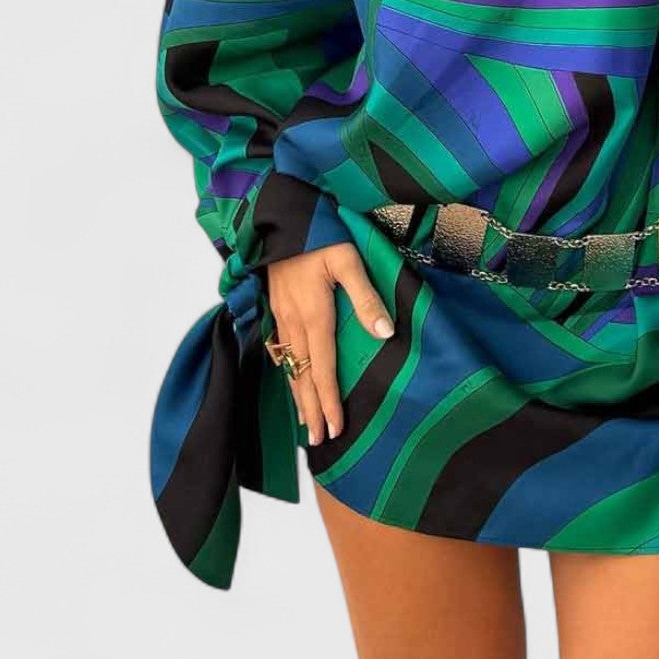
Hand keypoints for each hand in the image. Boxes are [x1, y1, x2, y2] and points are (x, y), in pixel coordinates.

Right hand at [266, 243, 393, 444]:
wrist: (282, 218)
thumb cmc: (319, 234)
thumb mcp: (348, 259)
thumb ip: (365, 296)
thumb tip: (384, 332)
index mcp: (314, 315)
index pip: (322, 369)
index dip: (328, 401)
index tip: (335, 428)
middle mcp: (294, 322)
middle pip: (302, 376)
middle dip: (311, 410)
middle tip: (319, 440)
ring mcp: (281, 316)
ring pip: (289, 366)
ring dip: (297, 396)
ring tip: (305, 422)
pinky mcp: (275, 307)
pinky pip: (279, 350)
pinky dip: (286, 372)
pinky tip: (290, 380)